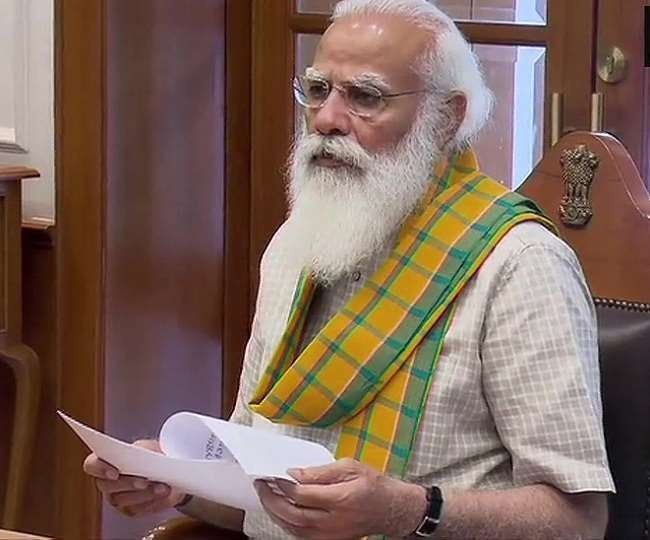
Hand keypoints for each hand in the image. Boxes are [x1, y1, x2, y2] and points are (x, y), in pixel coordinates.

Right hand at [83, 439, 186, 516]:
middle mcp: (107, 483)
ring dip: (144, 494)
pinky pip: (138, 509)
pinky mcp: (131, 510)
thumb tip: (146, 458)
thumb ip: (143, 451)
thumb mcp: (149, 447)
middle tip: (145, 480)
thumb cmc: (152, 455)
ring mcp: (117, 499)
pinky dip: (153, 501)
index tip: (115, 472)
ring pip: (123, 500)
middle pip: (107, 486)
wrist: (168, 469)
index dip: (100, 468)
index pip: (91, 465)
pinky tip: (164, 494)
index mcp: (105, 462)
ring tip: (162, 487)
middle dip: (128, 483)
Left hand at [255, 458, 426, 538]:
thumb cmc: (372, 485)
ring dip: (275, 513)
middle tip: (261, 485)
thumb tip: (295, 473)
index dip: (284, 485)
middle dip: (272, 500)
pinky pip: (300, 535)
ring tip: (266, 496)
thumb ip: (321, 471)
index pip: (302, 495)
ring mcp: (330, 535)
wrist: (390, 510)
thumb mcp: (350, 467)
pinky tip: (280, 511)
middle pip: (293, 515)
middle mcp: (334, 521)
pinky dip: (286, 523)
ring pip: (293, 528)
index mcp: (341, 499)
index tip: (274, 474)